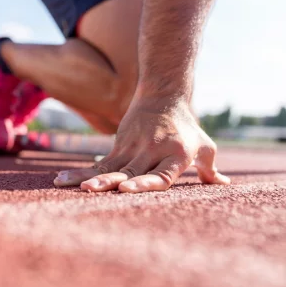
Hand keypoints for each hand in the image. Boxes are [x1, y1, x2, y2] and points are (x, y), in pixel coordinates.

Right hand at [53, 95, 229, 192]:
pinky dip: (80, 172)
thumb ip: (211, 168)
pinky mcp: (118, 146)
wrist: (164, 96)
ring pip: (108, 168)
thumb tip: (224, 185)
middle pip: (129, 171)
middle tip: (90, 190)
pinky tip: (61, 179)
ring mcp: (132, 149)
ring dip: (87, 177)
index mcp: (176, 157)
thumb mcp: (204, 145)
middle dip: (108, 182)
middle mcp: (152, 153)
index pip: (160, 174)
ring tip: (67, 185)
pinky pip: (98, 163)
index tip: (127, 189)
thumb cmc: (186, 127)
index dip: (144, 183)